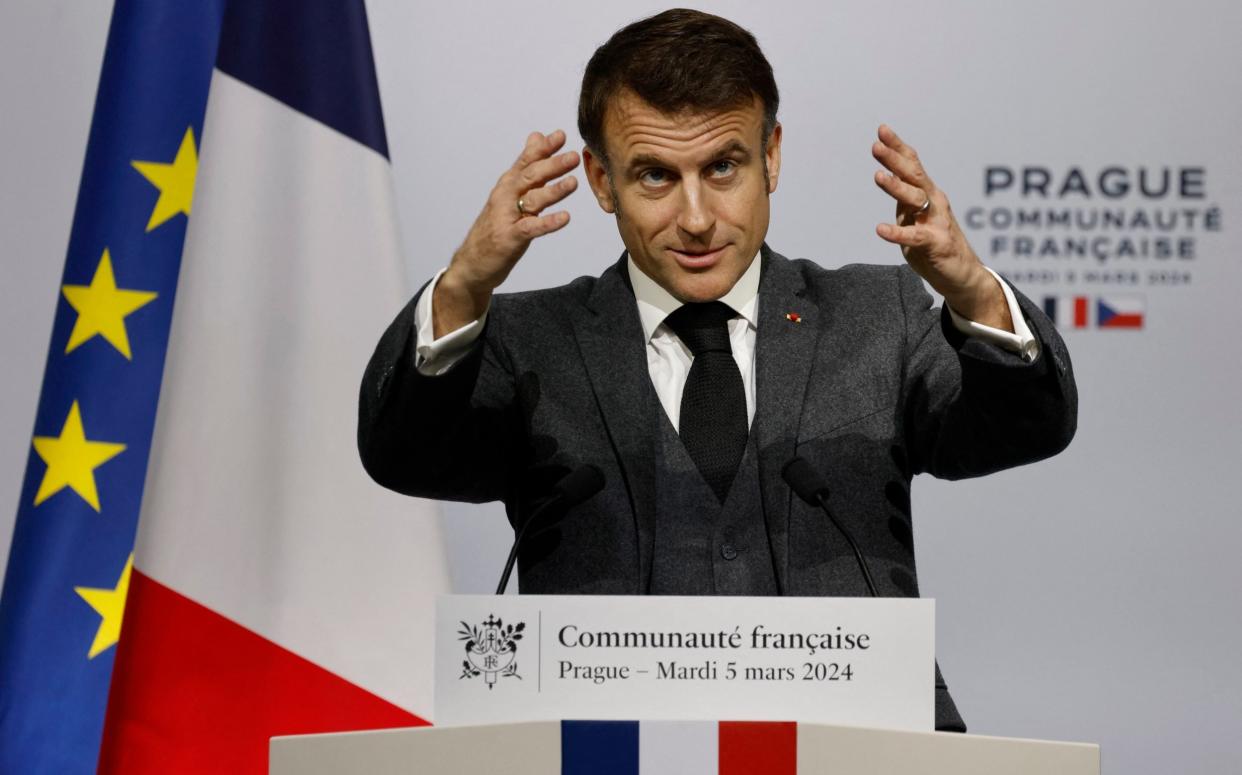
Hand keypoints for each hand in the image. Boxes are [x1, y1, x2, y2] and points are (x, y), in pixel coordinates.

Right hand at [434, 130, 579, 336]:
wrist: (472, 263)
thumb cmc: (495, 227)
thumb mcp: (509, 193)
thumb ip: (527, 166)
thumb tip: (537, 136)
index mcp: (507, 185)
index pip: (526, 161)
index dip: (543, 148)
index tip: (561, 135)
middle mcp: (505, 197)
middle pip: (530, 177)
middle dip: (552, 165)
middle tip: (573, 156)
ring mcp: (507, 217)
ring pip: (532, 200)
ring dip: (553, 191)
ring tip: (573, 183)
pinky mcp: (510, 238)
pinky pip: (532, 228)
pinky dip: (548, 223)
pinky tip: (565, 217)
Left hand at [871, 125, 1010, 330]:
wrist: (962, 276)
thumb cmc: (936, 246)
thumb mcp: (916, 218)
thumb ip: (904, 201)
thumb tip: (887, 176)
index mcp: (927, 195)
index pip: (912, 165)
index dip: (898, 147)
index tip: (882, 131)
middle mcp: (933, 203)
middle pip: (913, 175)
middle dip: (894, 159)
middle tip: (876, 146)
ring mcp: (936, 221)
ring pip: (914, 199)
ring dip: (895, 187)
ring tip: (877, 177)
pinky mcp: (936, 243)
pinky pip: (914, 236)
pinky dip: (897, 232)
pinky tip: (880, 229)